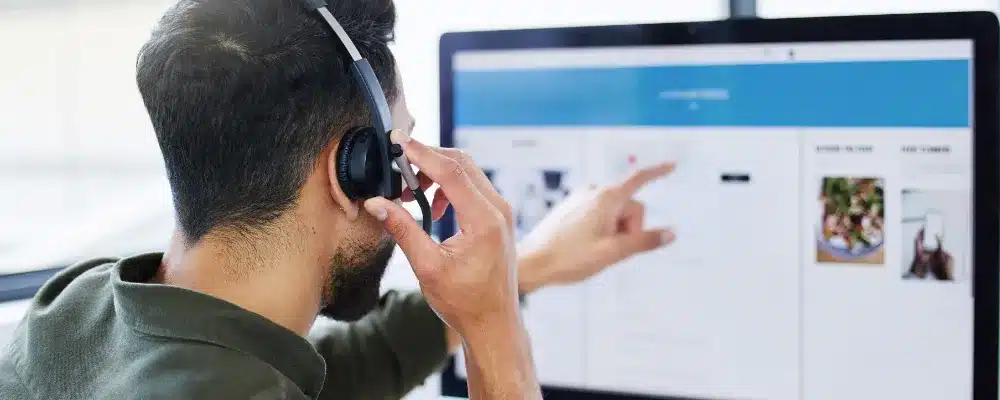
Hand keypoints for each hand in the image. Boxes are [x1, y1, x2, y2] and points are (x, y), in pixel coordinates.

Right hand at [363, 130, 519, 335]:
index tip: (398, 141)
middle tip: (398, 164)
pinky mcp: (498, 216)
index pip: (451, 171)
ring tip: (411, 193)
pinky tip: (433, 208)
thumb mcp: (428, 267)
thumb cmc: (466, 302)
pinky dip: (449, 185)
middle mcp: (498, 210)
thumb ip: (403, 229)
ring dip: (437, 173)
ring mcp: (501, 212)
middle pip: (461, 163)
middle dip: (428, 158)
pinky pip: (473, 186)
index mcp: (484, 221)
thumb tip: (377, 203)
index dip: (421, 153)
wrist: (494, 323)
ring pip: (468, 171)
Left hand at [518, 163, 676, 293]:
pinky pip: (599, 214)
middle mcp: (593, 191)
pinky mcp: (572, 206)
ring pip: (615, 213)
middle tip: (611, 250)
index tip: (672, 165)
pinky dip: (602, 229)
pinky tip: (585, 245)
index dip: (658, 172)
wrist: (531, 263)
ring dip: (615, 231)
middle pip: (630, 207)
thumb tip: (671, 234)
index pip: (639, 179)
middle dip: (630, 228)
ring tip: (594, 249)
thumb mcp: (613, 253)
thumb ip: (644, 242)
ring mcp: (581, 198)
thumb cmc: (570, 259)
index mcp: (606, 198)